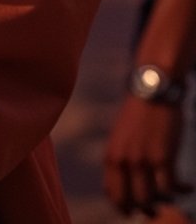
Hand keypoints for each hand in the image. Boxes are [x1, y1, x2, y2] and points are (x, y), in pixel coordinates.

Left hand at [104, 94, 190, 214]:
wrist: (152, 89)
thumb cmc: (139, 113)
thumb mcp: (121, 137)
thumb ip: (121, 159)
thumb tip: (129, 186)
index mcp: (111, 156)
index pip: (113, 194)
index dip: (125, 207)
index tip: (136, 209)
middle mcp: (124, 161)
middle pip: (132, 202)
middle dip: (146, 209)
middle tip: (157, 208)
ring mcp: (143, 160)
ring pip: (152, 199)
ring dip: (166, 200)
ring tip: (175, 193)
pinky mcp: (163, 157)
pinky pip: (171, 188)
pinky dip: (181, 191)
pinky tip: (188, 186)